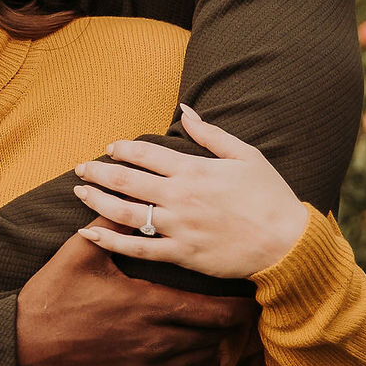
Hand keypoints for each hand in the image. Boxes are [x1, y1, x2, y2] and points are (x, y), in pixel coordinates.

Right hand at [15, 231, 248, 365]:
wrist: (20, 356)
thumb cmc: (49, 301)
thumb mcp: (77, 257)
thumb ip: (110, 227)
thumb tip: (130, 197)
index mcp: (147, 304)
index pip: (214, 309)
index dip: (238, 305)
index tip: (248, 296)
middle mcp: (156, 341)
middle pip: (216, 336)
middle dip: (230, 324)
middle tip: (239, 312)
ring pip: (204, 361)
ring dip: (215, 346)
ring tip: (219, 332)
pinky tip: (200, 359)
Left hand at [72, 105, 310, 280]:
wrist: (286, 244)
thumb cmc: (270, 196)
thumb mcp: (245, 155)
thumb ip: (210, 134)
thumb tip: (185, 111)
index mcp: (195, 170)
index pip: (145, 154)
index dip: (122, 149)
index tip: (109, 148)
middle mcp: (181, 197)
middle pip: (127, 180)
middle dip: (98, 171)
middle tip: (80, 168)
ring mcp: (179, 227)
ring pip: (125, 213)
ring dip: (97, 200)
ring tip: (79, 192)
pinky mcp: (181, 255)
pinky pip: (138, 248)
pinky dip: (110, 241)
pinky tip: (89, 232)